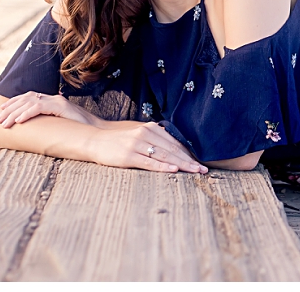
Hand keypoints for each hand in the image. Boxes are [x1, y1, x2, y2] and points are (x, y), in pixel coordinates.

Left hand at [0, 91, 98, 127]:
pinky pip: (39, 107)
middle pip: (26, 98)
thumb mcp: (60, 125)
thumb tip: (33, 131)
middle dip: (9, 109)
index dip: (14, 102)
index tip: (2, 110)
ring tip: (3, 123)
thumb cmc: (80, 131)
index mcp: (53, 101)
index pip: (29, 97)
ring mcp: (58, 101)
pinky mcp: (61, 107)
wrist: (97, 131)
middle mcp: (54, 98)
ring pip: (29, 102)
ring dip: (14, 113)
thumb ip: (48, 123)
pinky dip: (27, 113)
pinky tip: (18, 121)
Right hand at [90, 122, 207, 173]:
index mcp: (151, 128)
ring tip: (194, 171)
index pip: (175, 143)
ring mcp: (137, 144)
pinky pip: (149, 162)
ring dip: (181, 164)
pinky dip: (162, 166)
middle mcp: (146, 134)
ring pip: (164, 155)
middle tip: (203, 170)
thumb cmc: (120, 141)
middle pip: (173, 149)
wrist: (95, 141)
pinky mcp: (128, 156)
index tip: (200, 162)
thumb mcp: (140, 135)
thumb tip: (175, 148)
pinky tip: (173, 169)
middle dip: (189, 160)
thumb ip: (156, 139)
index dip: (189, 154)